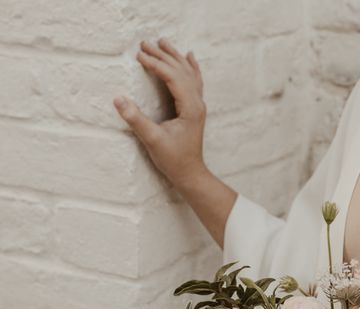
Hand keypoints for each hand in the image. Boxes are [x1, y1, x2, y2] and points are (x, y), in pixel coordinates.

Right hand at [114, 38, 207, 189]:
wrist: (190, 174)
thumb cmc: (174, 160)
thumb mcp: (152, 140)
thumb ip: (136, 120)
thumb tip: (118, 99)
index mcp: (190, 108)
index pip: (173, 78)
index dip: (156, 64)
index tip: (139, 55)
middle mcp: (197, 104)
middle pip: (181, 71)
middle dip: (163, 56)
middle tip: (144, 44)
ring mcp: (198, 106)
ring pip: (189, 74)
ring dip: (175, 57)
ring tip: (162, 42)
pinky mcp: (195, 110)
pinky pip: (195, 82)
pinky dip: (191, 67)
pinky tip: (189, 57)